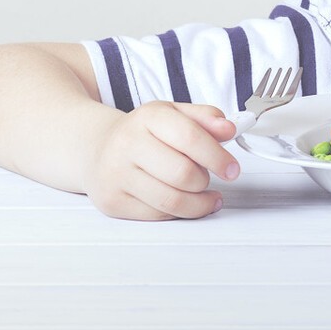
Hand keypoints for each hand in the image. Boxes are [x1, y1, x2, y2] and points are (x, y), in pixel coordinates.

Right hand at [83, 101, 239, 219]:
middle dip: (205, 180)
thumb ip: (206, 118)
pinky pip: (158, 215)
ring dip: (197, 202)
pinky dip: (179, 213)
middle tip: (208, 178)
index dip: (218, 157)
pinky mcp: (112, 202)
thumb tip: (229, 129)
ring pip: (172, 201)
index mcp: (148, 117)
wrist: (97, 147)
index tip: (233, 169)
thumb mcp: (174, 114)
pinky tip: (184, 203)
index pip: (190, 138)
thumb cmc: (143, 132)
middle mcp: (128, 144)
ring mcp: (116, 175)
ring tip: (202, 194)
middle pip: (183, 174)